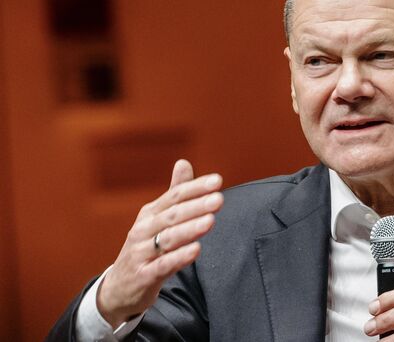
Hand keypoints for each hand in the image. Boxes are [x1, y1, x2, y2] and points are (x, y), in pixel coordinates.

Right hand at [96, 159, 223, 326]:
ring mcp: (142, 253)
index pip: (174, 196)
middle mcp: (143, 230)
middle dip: (196, 206)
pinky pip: (162, 265)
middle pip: (172, 215)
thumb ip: (174, 193)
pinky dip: (179, 257)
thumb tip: (184, 162)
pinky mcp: (143, 275)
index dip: (195, 188)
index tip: (217, 181)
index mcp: (150, 214)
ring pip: (167, 238)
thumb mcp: (157, 219)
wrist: (119, 288)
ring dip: (190, 229)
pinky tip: (196, 250)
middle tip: (218, 199)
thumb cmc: (145, 248)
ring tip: (210, 220)